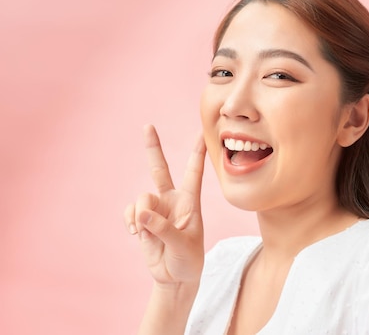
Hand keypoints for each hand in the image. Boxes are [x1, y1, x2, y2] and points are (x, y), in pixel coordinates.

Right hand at [125, 124, 206, 285]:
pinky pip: (131, 211)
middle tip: (148, 127)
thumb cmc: (188, 261)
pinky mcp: (142, 220)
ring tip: (145, 231)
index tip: (201, 133)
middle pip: (160, 170)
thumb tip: (142, 214)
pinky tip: (136, 232)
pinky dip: (130, 220)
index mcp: (190, 202)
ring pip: (141, 198)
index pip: (194, 173)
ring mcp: (156, 209)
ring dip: (140, 214)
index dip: (197, 153)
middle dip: (153, 148)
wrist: (175, 278)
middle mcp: (172, 200)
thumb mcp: (183, 246)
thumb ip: (163, 229)